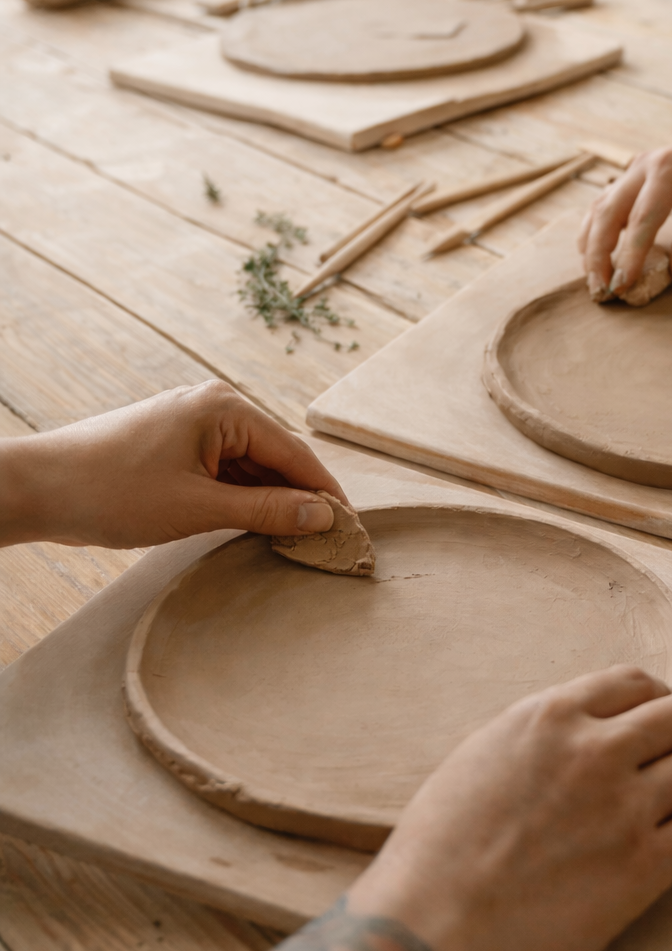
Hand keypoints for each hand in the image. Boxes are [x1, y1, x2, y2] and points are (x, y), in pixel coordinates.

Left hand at [0, 380, 346, 549]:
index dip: (326, 493)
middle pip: (277, 457)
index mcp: (225, 407)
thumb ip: (266, 509)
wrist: (38, 489)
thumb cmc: (112, 491)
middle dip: (302, 498)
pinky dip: (242, 498)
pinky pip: (225, 470)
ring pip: (251, 466)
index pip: (295, 452)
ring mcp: (194, 425)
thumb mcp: (198, 507)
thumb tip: (323, 515)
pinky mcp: (176, 446)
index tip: (353, 530)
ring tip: (297, 542)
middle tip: (329, 543)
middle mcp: (214, 406)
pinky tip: (254, 527)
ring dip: (272, 501)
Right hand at [348, 665, 671, 950]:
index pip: (635, 681)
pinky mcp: (643, 868)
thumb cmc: (439, 849)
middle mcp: (595, 749)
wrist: (434, 925)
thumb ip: (540, 735)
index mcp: (551, 715)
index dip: (651, 701)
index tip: (649, 726)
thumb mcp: (482, 755)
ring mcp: (624, 807)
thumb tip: (579, 732)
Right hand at [579, 127, 671, 299]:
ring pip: (599, 208)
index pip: (643, 216)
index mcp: (670, 169)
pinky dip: (595, 231)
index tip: (623, 284)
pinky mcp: (631, 178)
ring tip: (594, 279)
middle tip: (601, 289)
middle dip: (599, 253)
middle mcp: (644, 166)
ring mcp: (633, 170)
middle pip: (608, 211)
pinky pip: (604, 204)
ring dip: (591, 244)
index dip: (630, 253)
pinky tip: (593, 255)